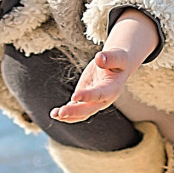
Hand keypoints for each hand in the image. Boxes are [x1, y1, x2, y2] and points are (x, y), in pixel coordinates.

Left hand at [50, 8, 159, 123]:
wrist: (118, 66)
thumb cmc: (119, 60)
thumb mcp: (118, 57)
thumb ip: (110, 58)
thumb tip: (99, 58)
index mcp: (113, 89)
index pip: (100, 94)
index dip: (88, 96)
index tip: (75, 96)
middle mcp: (104, 99)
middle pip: (88, 108)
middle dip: (74, 111)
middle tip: (61, 112)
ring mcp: (94, 102)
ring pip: (81, 113)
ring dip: (68, 115)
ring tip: (54, 114)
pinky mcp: (85, 100)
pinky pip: (75, 109)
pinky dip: (65, 113)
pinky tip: (54, 114)